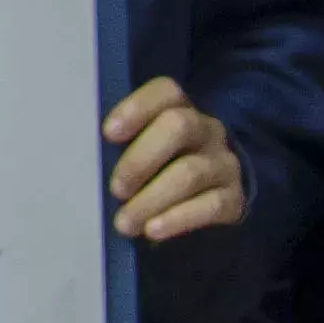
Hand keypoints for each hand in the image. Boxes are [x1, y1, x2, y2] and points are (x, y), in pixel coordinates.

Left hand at [104, 79, 247, 242]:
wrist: (209, 202)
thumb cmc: (158, 171)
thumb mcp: (141, 151)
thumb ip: (121, 149)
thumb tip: (89, 163)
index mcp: (179, 109)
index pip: (166, 92)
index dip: (137, 108)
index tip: (108, 134)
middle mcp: (206, 130)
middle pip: (179, 126)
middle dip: (141, 158)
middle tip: (116, 189)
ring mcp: (223, 163)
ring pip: (191, 172)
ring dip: (152, 199)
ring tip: (125, 223)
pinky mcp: (234, 198)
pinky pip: (210, 205)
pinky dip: (178, 219)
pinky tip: (153, 230)